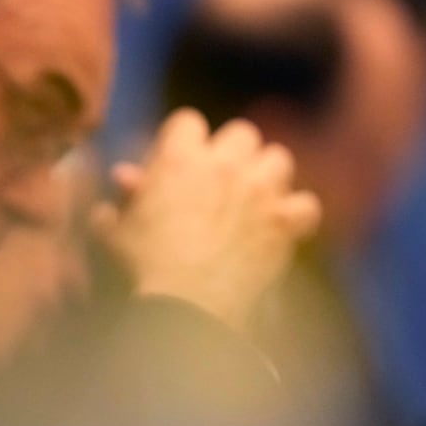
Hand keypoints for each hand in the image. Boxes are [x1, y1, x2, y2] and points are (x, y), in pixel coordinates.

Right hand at [92, 109, 319, 328]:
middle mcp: (224, 164)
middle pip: (242, 133)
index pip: (188, 121)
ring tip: (256, 197)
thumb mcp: (119, 230)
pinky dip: (296, 214)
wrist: (186, 304)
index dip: (184, 139)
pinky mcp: (285, 221)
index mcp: (179, 159)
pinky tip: (283, 227)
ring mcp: (260, 190)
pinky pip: (306, 203)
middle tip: (222, 178)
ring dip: (268, 174)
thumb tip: (123, 178)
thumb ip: (123, 200)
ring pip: (279, 158)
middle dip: (233, 152)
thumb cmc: (143, 268)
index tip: (179, 160)